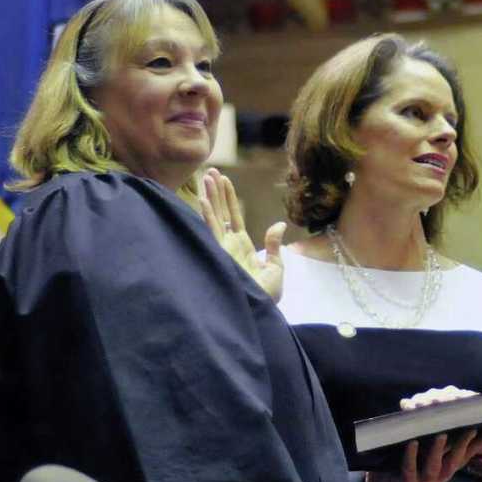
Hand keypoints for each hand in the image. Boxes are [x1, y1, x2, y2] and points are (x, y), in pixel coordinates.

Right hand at [198, 168, 286, 300]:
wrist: (259, 311)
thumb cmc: (266, 296)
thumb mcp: (275, 267)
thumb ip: (274, 244)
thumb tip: (278, 224)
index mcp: (241, 245)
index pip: (233, 216)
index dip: (229, 198)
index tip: (224, 180)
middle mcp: (228, 244)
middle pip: (220, 212)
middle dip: (216, 192)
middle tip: (210, 171)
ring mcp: (222, 249)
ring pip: (214, 217)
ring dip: (210, 197)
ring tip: (206, 177)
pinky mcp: (219, 255)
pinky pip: (211, 232)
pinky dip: (207, 216)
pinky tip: (203, 201)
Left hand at [364, 387, 481, 481]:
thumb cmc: (404, 466)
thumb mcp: (427, 455)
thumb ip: (442, 442)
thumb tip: (455, 421)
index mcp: (444, 472)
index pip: (465, 457)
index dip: (478, 444)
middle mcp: (437, 480)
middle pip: (454, 462)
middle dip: (463, 444)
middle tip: (470, 427)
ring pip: (434, 466)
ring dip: (439, 449)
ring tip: (442, 433)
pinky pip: (409, 469)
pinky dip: (411, 455)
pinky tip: (412, 442)